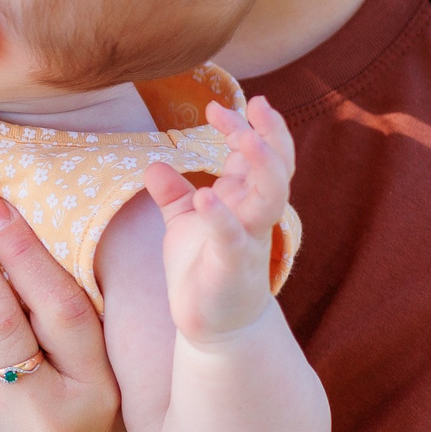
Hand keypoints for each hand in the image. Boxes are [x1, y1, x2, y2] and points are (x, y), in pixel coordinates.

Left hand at [145, 97, 293, 348]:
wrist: (214, 326)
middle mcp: (254, 217)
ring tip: (243, 138)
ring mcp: (247, 242)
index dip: (246, 127)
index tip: (217, 105)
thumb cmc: (202, 270)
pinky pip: (232, 240)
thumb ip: (174, 194)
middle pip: (275, 167)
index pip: (257, 155)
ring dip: (262, 166)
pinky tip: (204, 197)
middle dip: (267, 136)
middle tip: (250, 106)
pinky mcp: (231, 270)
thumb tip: (154, 165)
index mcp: (244, 201)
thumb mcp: (184, 225)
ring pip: (270, 198)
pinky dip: (220, 218)